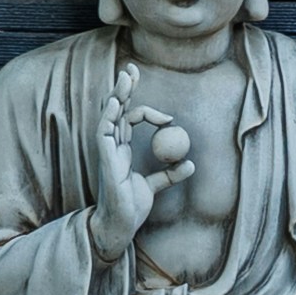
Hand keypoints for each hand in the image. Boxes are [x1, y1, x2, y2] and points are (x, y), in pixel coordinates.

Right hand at [87, 60, 194, 263]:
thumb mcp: (155, 187)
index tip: (167, 115)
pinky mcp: (105, 159)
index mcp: (121, 150)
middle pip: (116, 110)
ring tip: (126, 76)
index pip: (128, 119)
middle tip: (132, 69)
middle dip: (123, 88)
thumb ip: (170, 174)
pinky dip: (108, 115)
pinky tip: (116, 102)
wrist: (121, 225)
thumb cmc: (132, 207)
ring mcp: (107, 151)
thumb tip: (191, 164)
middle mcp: (113, 147)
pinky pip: (104, 132)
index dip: (143, 108)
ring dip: (117, 95)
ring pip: (109, 115)